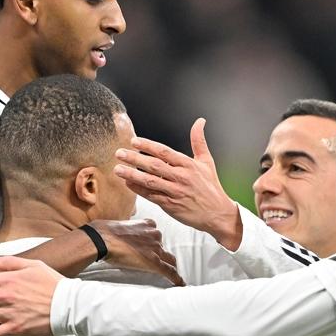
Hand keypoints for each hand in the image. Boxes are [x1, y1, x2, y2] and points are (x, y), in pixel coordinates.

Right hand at [86, 219, 184, 285]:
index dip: (153, 241)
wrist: (102, 239)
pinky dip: (176, 278)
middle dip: (160, 255)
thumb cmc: (105, 232)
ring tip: (171, 275)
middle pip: (163, 247)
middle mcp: (154, 236)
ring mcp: (155, 249)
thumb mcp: (118, 225)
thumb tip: (118, 234)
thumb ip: (125, 230)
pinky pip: (169, 271)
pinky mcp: (154, 262)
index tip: (150, 247)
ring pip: (169, 259)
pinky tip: (180, 284)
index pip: (155, 233)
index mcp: (147, 225)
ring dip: (169, 266)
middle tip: (155, 263)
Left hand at [114, 119, 243, 249]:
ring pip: (150, 181)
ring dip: (132, 174)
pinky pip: (151, 196)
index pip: (164, 152)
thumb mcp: (207, 161)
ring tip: (118, 169)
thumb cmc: (211, 187)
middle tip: (119, 153)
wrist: (218, 213)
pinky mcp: (171, 205)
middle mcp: (181, 177)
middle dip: (134, 158)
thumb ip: (199, 141)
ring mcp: (175, 192)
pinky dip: (138, 189)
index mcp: (188, 164)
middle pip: (154, 165)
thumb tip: (199, 121)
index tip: (134, 141)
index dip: (148, 146)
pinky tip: (128, 183)